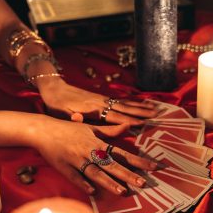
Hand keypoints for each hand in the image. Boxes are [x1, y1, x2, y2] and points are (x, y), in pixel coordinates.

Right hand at [31, 117, 157, 194]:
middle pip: (111, 164)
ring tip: (122, 191)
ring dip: (108, 182)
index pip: (121, 153)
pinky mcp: (64, 167)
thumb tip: (128, 127)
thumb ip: (109, 130)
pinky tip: (92, 192)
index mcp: (97, 142)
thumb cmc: (68, 129)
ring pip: (95, 172)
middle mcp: (89, 151)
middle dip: (128, 174)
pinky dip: (83, 183)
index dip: (138, 160)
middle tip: (143, 183)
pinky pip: (75, 177)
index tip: (153, 167)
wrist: (44, 130)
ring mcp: (76, 160)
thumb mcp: (90, 128)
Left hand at [38, 78, 157, 124]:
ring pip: (125, 103)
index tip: (142, 124)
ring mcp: (102, 99)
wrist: (54, 89)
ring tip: (156, 108)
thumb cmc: (56, 106)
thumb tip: (79, 119)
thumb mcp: (60, 114)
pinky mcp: (101, 97)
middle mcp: (100, 102)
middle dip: (141, 112)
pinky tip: (140, 102)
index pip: (113, 116)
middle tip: (158, 115)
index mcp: (92, 109)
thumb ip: (70, 118)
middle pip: (124, 108)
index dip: (127, 121)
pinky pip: (120, 99)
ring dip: (141, 106)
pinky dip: (132, 101)